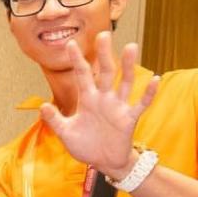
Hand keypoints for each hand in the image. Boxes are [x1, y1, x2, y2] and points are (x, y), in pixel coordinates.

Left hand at [40, 31, 160, 176]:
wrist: (104, 162)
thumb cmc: (86, 146)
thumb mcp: (66, 133)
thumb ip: (55, 120)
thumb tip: (42, 105)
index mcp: (87, 100)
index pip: (81, 75)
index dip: (76, 60)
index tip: (70, 43)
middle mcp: (104, 99)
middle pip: (104, 72)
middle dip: (103, 54)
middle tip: (103, 34)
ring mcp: (118, 107)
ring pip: (125, 82)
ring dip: (128, 66)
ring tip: (131, 47)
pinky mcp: (129, 118)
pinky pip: (141, 104)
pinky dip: (149, 93)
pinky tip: (155, 79)